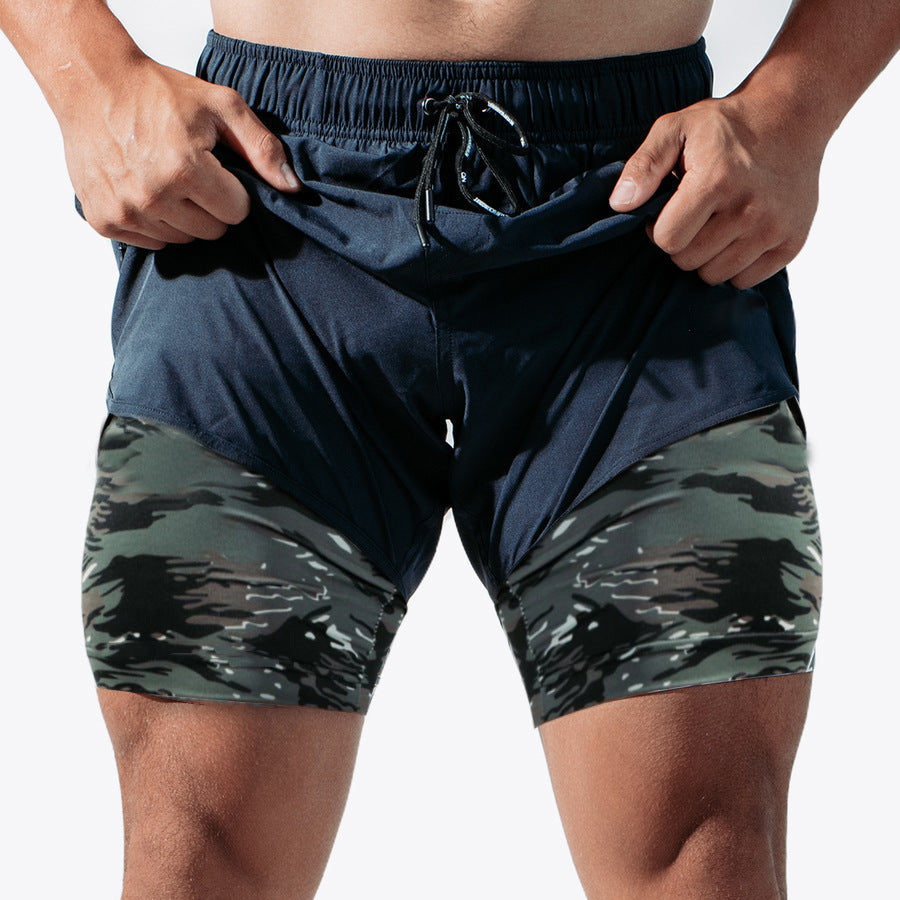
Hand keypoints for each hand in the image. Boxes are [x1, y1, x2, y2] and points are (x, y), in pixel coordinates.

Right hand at [61, 56, 303, 249]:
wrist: (92, 84)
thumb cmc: (160, 93)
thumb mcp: (221, 106)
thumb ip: (262, 148)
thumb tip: (292, 189)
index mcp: (185, 168)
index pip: (236, 213)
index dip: (233, 191)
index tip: (216, 169)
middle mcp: (153, 195)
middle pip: (211, 231)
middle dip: (210, 206)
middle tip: (192, 173)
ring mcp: (126, 211)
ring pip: (182, 239)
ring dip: (182, 215)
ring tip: (166, 179)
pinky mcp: (105, 221)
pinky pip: (151, 243)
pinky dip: (153, 223)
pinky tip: (144, 190)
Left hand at [608, 94, 825, 289]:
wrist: (791, 117)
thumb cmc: (727, 126)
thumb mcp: (675, 128)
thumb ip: (643, 166)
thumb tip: (620, 204)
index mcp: (716, 181)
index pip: (667, 240)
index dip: (659, 229)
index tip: (669, 211)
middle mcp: (748, 208)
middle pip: (688, 262)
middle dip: (682, 243)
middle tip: (694, 216)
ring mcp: (773, 228)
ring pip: (715, 276)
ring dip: (708, 257)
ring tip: (716, 224)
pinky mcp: (792, 242)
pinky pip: (746, 280)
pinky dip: (737, 265)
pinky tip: (739, 235)